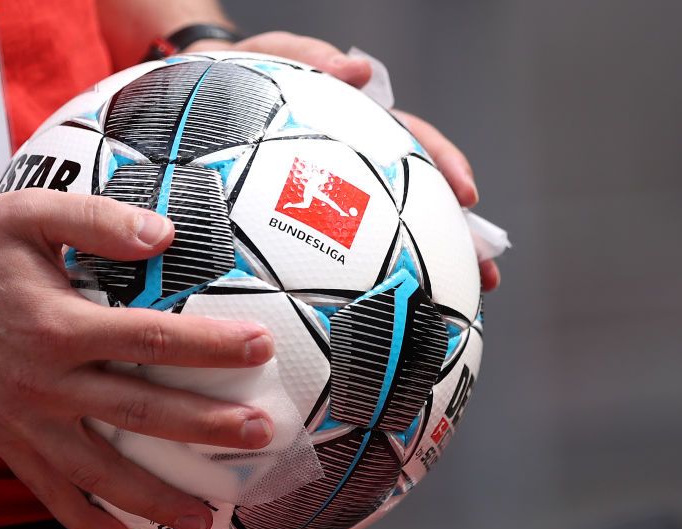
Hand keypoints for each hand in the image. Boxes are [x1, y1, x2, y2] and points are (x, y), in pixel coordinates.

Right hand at [0, 189, 275, 528]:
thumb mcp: (31, 214)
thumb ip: (100, 221)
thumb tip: (164, 236)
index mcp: (60, 325)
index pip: (154, 338)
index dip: (213, 344)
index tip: (259, 346)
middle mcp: (47, 382)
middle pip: (142, 412)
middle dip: (207, 427)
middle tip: (260, 433)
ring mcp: (25, 421)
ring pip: (101, 472)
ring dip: (156, 497)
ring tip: (207, 515)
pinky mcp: (6, 441)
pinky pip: (48, 492)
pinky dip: (85, 518)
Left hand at [187, 31, 500, 290]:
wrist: (196, 102)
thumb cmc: (234, 80)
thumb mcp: (267, 59)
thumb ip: (309, 56)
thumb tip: (359, 71)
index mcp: (355, 128)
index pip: (414, 143)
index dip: (445, 166)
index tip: (468, 195)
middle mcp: (356, 167)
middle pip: (420, 200)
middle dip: (457, 236)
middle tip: (484, 273)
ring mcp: (336, 197)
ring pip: (394, 235)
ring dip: (429, 268)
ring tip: (456, 305)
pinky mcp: (305, 223)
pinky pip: (344, 260)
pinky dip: (370, 289)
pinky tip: (381, 320)